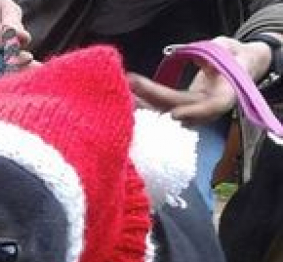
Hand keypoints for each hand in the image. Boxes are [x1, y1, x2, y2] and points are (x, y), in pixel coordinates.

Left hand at [127, 35, 275, 124]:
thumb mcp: (227, 49)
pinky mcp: (179, 110)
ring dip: (142, 102)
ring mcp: (192, 111)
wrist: (235, 67)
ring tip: (123, 90)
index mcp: (225, 95)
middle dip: (153, 97)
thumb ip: (216, 53)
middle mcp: (207, 108)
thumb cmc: (233, 56)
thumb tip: (200, 58)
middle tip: (131, 84)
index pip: (212, 107)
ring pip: (165, 110)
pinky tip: (126, 95)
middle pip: (178, 106)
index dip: (194, 112)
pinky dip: (143, 102)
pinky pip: (160, 108)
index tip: (174, 114)